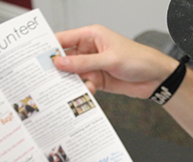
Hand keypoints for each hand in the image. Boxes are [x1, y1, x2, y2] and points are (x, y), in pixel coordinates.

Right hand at [54, 25, 178, 98]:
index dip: (49, 47)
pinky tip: (84, 94)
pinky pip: (84, 85)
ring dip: (70, 82)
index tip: (36, 57)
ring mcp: (93, 66)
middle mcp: (90, 50)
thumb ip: (83, 62)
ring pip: (73, 74)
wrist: (156, 78)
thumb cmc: (139, 59)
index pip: (64, 38)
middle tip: (44, 77)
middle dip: (57, 68)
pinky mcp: (98, 80)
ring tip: (63, 89)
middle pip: (66, 58)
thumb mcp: (109, 59)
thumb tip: (60, 62)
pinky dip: (82, 91)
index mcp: (92, 35)